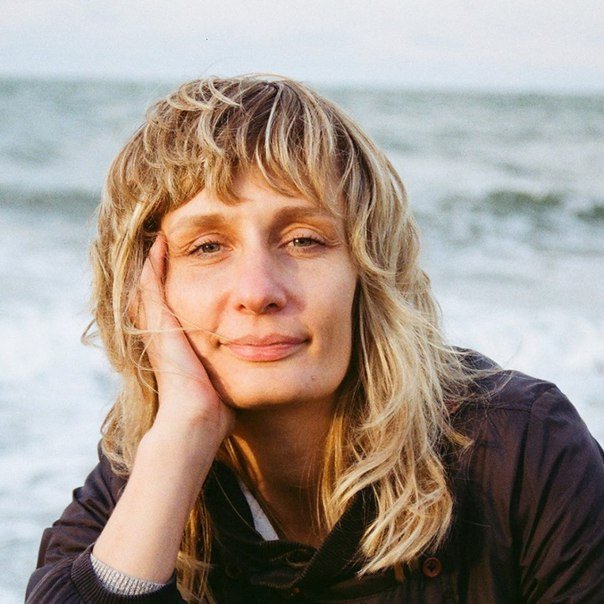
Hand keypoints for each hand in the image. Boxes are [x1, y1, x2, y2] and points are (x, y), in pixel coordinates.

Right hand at [136, 233, 234, 437]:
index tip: (190, 262)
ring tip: (161, 235)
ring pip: (147, 286)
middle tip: (166, 240)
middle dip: (160, 268)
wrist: (198, 423)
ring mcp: (157, 330)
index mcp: (177, 346)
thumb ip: (234, 367)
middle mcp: (163, 335)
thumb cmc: (216, 409)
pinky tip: (159, 244)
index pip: (173, 306)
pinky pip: (150, 288)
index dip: (179, 284)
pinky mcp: (159, 327)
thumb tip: (259, 362)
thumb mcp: (225, 379)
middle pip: (155, 292)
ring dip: (153, 261)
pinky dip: (152, 266)